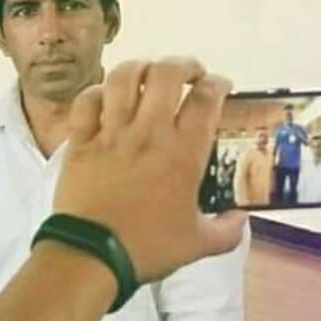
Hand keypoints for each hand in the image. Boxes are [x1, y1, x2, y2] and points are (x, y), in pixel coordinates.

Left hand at [53, 58, 245, 282]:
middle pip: (166, 74)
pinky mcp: (79, 141)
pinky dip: (96, 91)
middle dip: (182, 65)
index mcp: (183, 153)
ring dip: (139, 68)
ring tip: (147, 74)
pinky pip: (85, 101)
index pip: (205, 99)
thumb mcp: (199, 244)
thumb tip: (240, 218)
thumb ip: (227, 230)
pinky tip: (105, 96)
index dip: (217, 84)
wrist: (91, 255)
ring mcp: (110, 134)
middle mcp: (148, 133)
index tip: (219, 86)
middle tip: (188, 74)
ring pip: (123, 78)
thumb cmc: (147, 248)